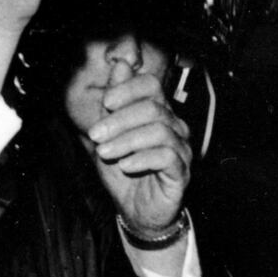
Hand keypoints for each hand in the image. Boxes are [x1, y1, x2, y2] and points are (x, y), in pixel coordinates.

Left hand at [84, 68, 192, 233]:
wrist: (135, 211)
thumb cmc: (124, 172)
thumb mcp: (109, 134)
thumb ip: (113, 103)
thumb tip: (120, 65)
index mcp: (158, 113)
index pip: (151, 86)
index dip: (128, 89)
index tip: (106, 103)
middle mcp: (175, 127)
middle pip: (152, 108)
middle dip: (119, 120)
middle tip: (95, 134)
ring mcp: (181, 150)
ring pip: (159, 131)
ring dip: (126, 140)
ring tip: (105, 152)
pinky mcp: (182, 173)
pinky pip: (167, 157)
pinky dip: (142, 158)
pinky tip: (125, 166)